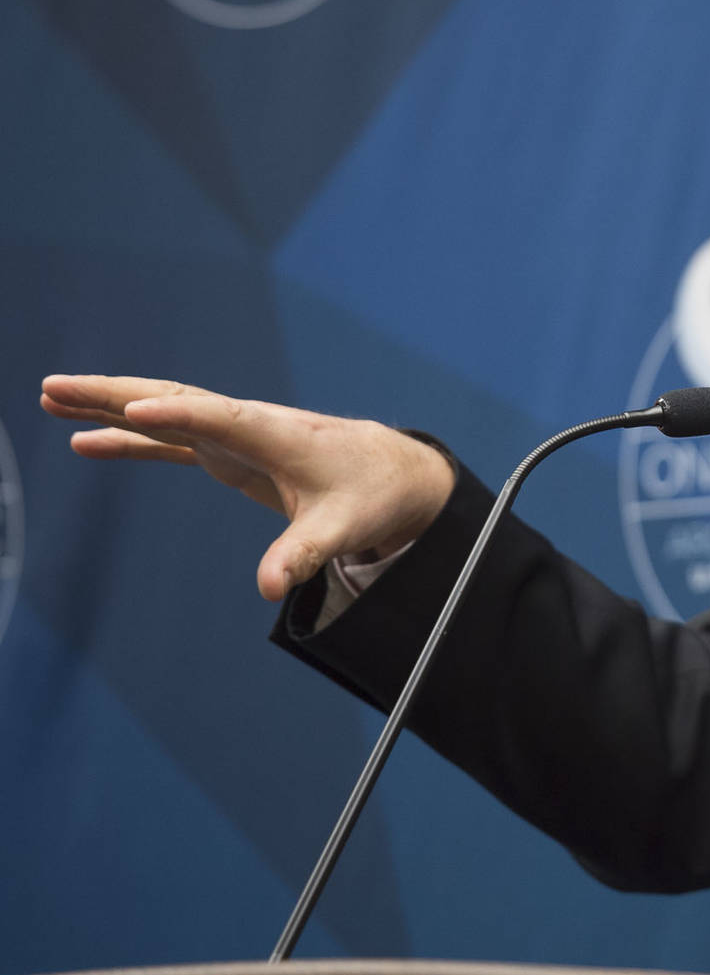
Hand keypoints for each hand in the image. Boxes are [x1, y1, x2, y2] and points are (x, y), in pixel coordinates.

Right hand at [41, 374, 455, 600]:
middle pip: (174, 402)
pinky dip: (130, 438)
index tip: (136, 408)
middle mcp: (249, 425)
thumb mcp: (344, 529)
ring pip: (164, 413)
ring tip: (51, 398)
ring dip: (109, 406)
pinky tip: (85, 439)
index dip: (180, 413)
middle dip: (116, 393)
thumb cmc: (371, 494)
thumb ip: (305, 554)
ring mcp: (235, 435)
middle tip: (55, 386)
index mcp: (278, 435)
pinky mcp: (229, 451)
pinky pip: (169, 440)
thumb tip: (271, 588)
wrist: (393, 473)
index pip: (222, 418)